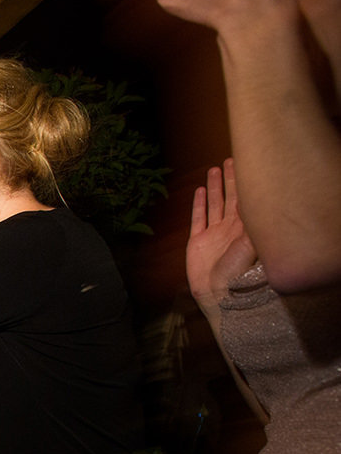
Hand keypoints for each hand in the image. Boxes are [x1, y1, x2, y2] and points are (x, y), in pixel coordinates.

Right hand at [187, 159, 256, 306]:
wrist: (219, 293)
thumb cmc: (238, 273)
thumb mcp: (249, 247)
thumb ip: (250, 226)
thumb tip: (254, 204)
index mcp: (243, 228)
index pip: (245, 199)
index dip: (244, 182)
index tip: (246, 164)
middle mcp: (229, 228)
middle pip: (230, 197)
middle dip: (231, 179)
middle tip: (231, 160)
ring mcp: (213, 234)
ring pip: (214, 204)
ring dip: (215, 187)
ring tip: (214, 169)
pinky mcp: (198, 242)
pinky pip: (198, 219)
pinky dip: (199, 204)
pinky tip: (201, 191)